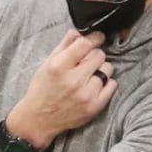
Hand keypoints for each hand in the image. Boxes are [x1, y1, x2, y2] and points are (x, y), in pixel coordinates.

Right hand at [5, 30, 116, 148]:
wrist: (39, 119)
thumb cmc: (42, 89)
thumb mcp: (47, 63)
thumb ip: (64, 45)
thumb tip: (79, 32)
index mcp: (58, 66)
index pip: (85, 44)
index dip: (93, 38)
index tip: (97, 38)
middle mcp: (73, 80)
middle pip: (99, 55)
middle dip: (94, 55)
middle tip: (87, 62)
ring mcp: (85, 95)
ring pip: (107, 69)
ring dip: (100, 69)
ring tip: (88, 76)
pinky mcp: (94, 107)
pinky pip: (112, 85)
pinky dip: (106, 83)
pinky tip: (94, 86)